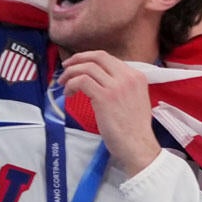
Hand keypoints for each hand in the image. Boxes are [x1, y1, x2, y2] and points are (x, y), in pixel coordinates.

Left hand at [60, 51, 160, 175]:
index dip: (89, 59)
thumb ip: (123, 85)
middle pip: (98, 56)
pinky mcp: (104, 97)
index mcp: (137, 76)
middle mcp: (128, 77)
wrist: (137, 144)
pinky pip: (81, 81)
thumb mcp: (136, 98)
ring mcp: (116, 86)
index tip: (79, 65)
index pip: (108, 58)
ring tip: (64, 84)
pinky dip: (71, 85)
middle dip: (78, 59)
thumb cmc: (134, 128)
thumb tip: (100, 80)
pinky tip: (69, 94)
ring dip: (70, 73)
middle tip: (66, 68)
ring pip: (87, 67)